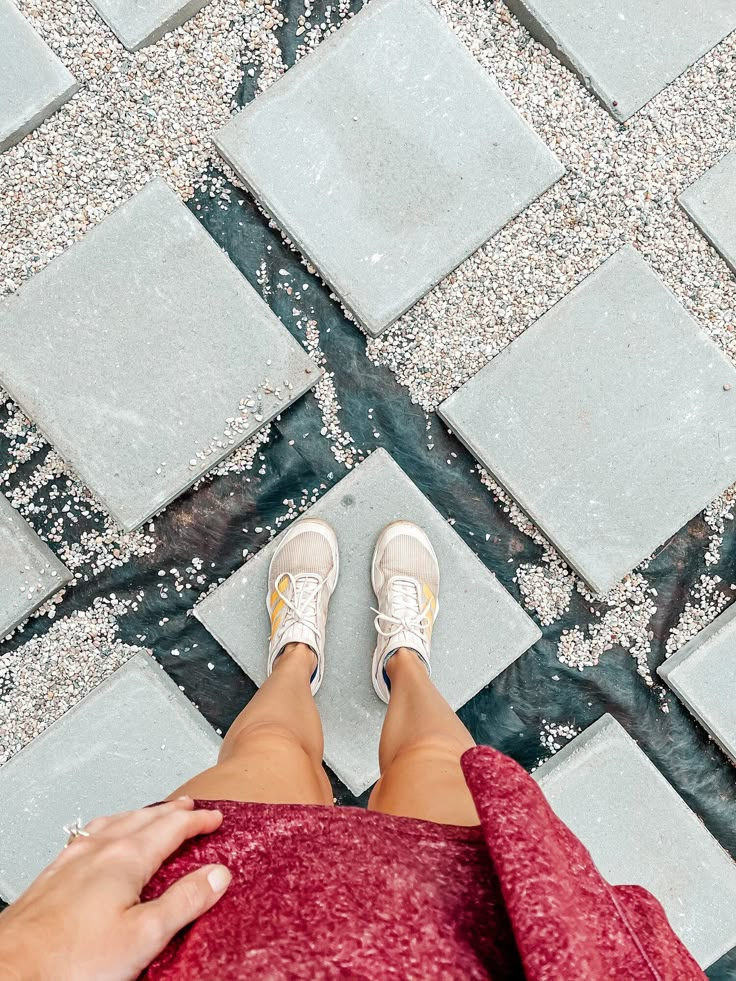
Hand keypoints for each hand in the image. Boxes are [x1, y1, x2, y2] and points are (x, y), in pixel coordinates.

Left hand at [0, 797, 230, 980]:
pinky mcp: (53, 876)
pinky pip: (89, 835)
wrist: (11, 971)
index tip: (214, 819)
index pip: (171, 828)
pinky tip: (101, 839)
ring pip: (114, 823)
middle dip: (171, 813)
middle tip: (189, 809)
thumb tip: (218, 875)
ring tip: (151, 815)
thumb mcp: (145, 936)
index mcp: (126, 858)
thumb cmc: (70, 961)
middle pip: (143, 818)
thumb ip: (185, 901)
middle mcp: (98, 850)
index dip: (197, 822)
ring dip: (140, 816)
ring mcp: (72, 860)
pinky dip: (110, 827)